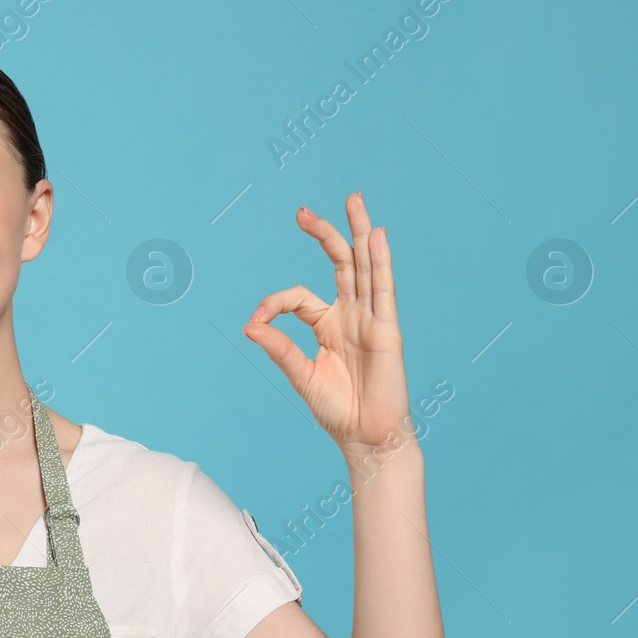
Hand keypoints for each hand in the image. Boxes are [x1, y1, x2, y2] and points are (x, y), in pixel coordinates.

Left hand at [242, 192, 413, 461]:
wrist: (367, 437)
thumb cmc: (338, 410)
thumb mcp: (301, 376)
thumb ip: (279, 348)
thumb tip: (250, 324)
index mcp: (327, 326)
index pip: (298, 297)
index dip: (274, 302)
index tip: (255, 319)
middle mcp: (350, 316)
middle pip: (339, 264)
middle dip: (323, 234)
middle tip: (302, 211)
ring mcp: (370, 319)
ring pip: (364, 266)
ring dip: (358, 232)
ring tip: (353, 199)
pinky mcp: (386, 329)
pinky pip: (383, 289)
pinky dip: (380, 261)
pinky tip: (377, 235)